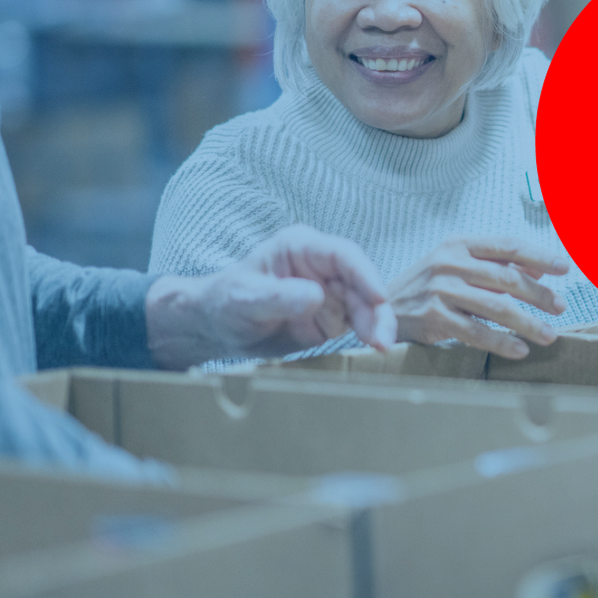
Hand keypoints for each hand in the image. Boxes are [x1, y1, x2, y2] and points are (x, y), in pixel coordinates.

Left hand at [146, 225, 393, 368]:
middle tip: (382, 339)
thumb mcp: (244, 298)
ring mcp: (329, 293)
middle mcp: (321, 268)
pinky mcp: (331, 318)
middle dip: (375, 309)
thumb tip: (317, 297)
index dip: (365, 274)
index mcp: (301, 248)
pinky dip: (368, 336)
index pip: (342, 255)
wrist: (215, 329)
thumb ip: (279, 296)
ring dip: (376, 325)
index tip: (378, 298)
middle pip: (361, 283)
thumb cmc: (224, 302)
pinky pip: (357, 325)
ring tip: (381, 347)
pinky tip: (374, 349)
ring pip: (365, 306)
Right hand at [389, 238, 569, 358]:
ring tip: (549, 335)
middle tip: (560, 307)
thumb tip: (539, 269)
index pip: (508, 245)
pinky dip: (502, 342)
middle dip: (539, 294)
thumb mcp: (457, 266)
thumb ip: (496, 266)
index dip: (539, 255)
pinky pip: (477, 332)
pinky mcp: (434, 318)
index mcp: (459, 245)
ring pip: (497, 307)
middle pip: (507, 278)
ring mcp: (441, 290)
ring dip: (528, 323)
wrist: (381, 309)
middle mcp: (450, 264)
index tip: (564, 267)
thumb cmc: (427, 286)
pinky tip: (520, 350)